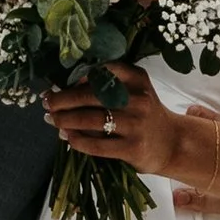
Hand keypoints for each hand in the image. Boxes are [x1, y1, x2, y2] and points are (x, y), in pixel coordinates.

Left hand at [44, 64, 188, 178]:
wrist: (172, 144)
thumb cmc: (145, 115)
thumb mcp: (136, 92)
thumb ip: (109, 87)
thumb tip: (65, 90)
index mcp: (138, 79)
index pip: (103, 71)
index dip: (78, 77)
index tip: (60, 84)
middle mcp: (138, 99)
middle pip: (91, 95)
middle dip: (63, 99)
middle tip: (47, 102)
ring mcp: (136, 124)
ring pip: (91, 119)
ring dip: (65, 119)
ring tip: (52, 120)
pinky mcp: (133, 148)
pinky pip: (97, 145)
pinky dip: (78, 140)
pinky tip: (68, 137)